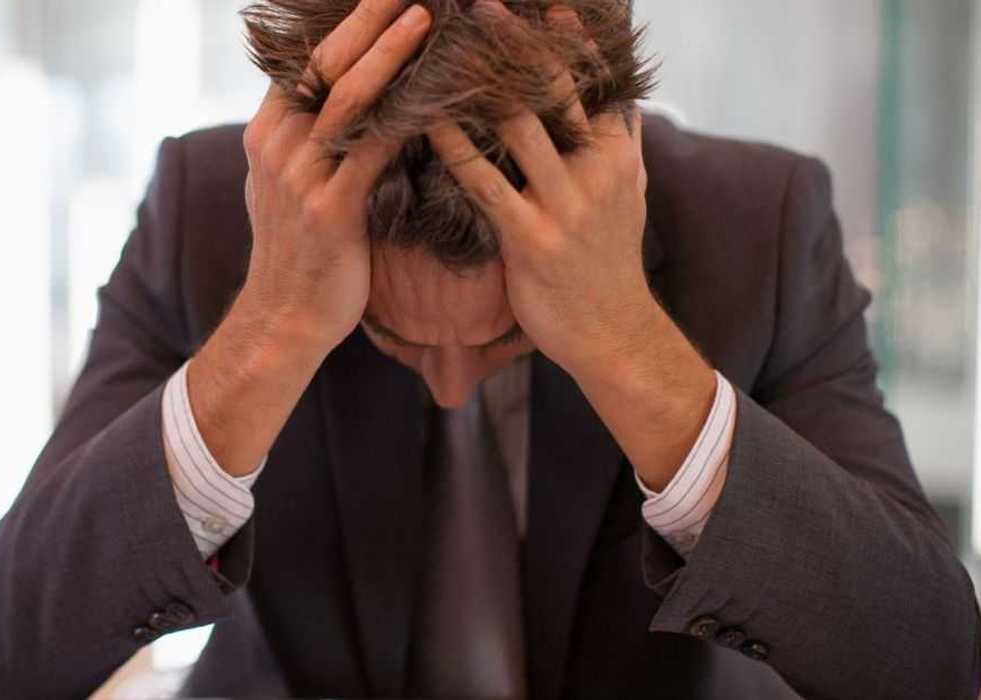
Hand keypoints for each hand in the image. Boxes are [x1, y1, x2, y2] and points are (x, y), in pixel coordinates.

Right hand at [236, 0, 431, 355]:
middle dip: (369, 16)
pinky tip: (444, 98)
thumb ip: (304, 140)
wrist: (285, 318)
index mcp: (268, 131)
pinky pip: (375, 150)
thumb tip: (333, 103)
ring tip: (427, 17)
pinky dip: (411, 118)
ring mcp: (301, 176)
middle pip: (325, 61)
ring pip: (348, 98)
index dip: (348, 21)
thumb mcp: (285, 184)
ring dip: (390, 53)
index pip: (308, 58)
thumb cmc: (300, 251)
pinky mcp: (331, 209)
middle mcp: (278, 144)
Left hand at [426, 2, 714, 488]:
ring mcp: (566, 204)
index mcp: (617, 152)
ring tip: (441, 46)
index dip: (569, 36)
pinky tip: (426, 119)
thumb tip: (616, 98)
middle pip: (554, 87)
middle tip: (479, 3)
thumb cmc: (607, 261)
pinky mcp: (531, 238)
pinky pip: (485, 182)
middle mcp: (596, 169)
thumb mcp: (627, 194)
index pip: (595, 77)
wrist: (611, 332)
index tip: (545, 0)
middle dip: (516, 42)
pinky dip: (454, 146)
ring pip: (518, 125)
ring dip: (476, 82)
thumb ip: (618, 143)